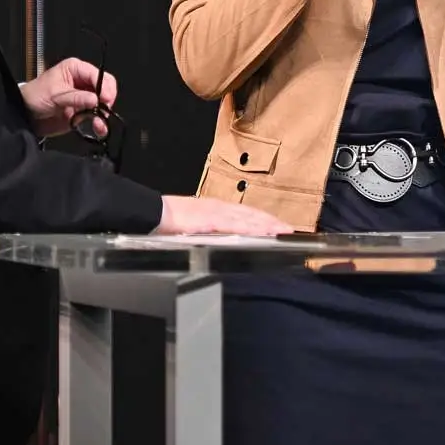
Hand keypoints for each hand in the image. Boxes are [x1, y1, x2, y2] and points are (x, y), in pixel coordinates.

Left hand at [19, 57, 114, 138]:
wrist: (25, 115)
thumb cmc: (35, 96)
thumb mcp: (55, 95)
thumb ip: (76, 98)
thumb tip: (95, 100)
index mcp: (75, 69)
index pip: (98, 75)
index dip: (104, 87)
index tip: (106, 100)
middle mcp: (82, 81)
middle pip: (105, 88)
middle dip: (106, 100)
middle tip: (103, 111)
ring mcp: (84, 97)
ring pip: (103, 103)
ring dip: (103, 114)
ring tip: (99, 124)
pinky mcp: (82, 111)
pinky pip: (97, 116)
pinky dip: (99, 122)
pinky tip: (99, 128)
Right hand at [155, 195, 291, 236]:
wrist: (155, 213)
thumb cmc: (172, 220)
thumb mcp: (196, 225)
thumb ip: (211, 229)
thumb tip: (222, 237)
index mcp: (218, 209)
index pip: (247, 213)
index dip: (265, 219)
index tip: (279, 225)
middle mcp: (221, 207)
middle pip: (253, 214)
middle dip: (272, 222)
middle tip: (290, 229)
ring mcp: (217, 212)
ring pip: (248, 218)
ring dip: (267, 224)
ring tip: (282, 231)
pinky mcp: (211, 219)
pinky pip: (235, 225)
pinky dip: (251, 228)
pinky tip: (262, 232)